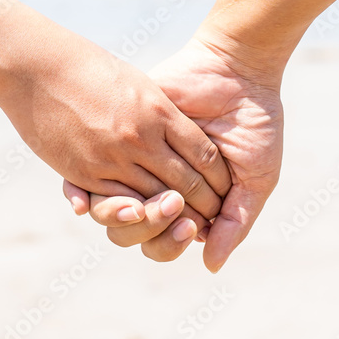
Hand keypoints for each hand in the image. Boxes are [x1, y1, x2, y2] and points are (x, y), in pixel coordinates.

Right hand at [0, 36, 232, 220]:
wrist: (37, 64)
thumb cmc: (89, 67)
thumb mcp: (137, 84)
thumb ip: (161, 112)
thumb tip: (182, 134)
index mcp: (160, 112)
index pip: (205, 156)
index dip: (219, 178)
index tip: (225, 187)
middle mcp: (141, 138)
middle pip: (186, 184)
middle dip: (204, 206)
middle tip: (212, 218)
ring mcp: (112, 158)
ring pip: (155, 202)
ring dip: (173, 218)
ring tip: (184, 226)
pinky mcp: (85, 173)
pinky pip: (118, 204)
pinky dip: (137, 215)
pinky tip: (147, 219)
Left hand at [64, 33, 285, 271]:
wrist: (237, 72)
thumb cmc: (254, 126)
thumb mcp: (256, 179)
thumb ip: (234, 223)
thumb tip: (210, 266)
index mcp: (185, 206)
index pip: (161, 242)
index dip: (169, 243)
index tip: (189, 226)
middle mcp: (154, 190)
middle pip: (129, 233)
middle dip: (147, 228)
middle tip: (172, 206)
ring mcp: (132, 167)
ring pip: (106, 210)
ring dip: (122, 213)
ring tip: (149, 198)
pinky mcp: (114, 142)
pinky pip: (85, 176)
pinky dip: (82, 194)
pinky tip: (86, 199)